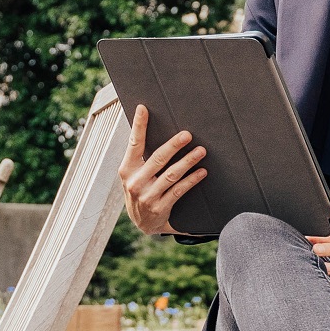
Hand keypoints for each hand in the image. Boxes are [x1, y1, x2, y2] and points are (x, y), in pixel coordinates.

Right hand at [118, 105, 206, 234]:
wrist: (142, 223)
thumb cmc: (142, 188)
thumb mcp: (135, 173)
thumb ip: (143, 155)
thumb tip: (157, 126)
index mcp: (127, 169)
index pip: (134, 143)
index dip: (139, 126)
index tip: (143, 108)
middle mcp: (135, 182)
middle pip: (157, 159)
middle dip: (173, 145)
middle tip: (188, 134)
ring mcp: (147, 196)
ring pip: (171, 175)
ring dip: (188, 162)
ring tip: (201, 151)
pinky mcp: (159, 207)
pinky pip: (179, 190)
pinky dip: (192, 180)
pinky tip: (202, 171)